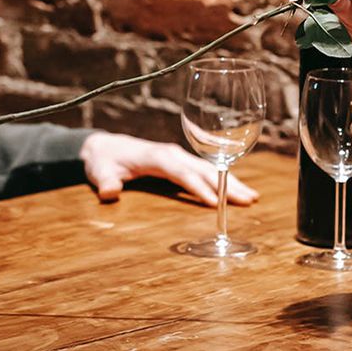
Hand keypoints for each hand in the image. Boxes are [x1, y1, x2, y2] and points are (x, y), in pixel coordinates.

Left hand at [79, 131, 259, 205]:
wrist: (104, 147)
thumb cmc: (103, 161)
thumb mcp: (99, 171)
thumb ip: (105, 182)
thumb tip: (109, 193)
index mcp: (156, 156)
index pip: (181, 172)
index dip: (197, 186)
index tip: (214, 202)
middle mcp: (172, 153)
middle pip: (203, 168)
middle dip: (226, 184)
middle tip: (248, 200)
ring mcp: (178, 156)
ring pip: (209, 168)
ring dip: (231, 182)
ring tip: (252, 197)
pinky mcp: (180, 161)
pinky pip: (206, 170)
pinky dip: (224, 180)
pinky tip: (239, 191)